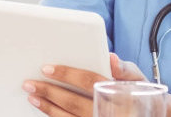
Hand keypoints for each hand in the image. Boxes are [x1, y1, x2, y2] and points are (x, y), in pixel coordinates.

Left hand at [27, 54, 141, 116]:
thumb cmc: (140, 95)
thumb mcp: (140, 80)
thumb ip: (125, 69)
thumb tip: (111, 58)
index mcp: (119, 94)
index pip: (90, 81)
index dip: (67, 74)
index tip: (46, 68)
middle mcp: (107, 112)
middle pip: (74, 102)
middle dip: (50, 92)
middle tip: (29, 83)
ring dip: (48, 107)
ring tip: (32, 96)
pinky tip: (45, 109)